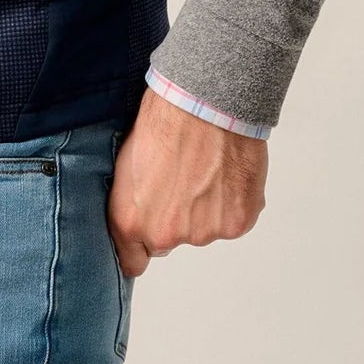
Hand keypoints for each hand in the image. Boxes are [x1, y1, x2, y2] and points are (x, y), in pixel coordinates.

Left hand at [108, 86, 267, 276]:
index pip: (132, 261)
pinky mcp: (236, 223)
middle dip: (173, 217)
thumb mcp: (127, 161)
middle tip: (180, 178)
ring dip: (204, 207)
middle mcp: (166, 234)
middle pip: (169, 239)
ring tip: (204, 166)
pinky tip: (224, 170)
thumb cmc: (163, 119)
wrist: (205, 102)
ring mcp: (204, 232)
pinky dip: (231, 201)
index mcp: (131, 220)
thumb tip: (139, 214)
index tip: (144, 237)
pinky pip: (231, 218)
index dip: (138, 247)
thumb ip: (132, 200)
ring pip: (203, 227)